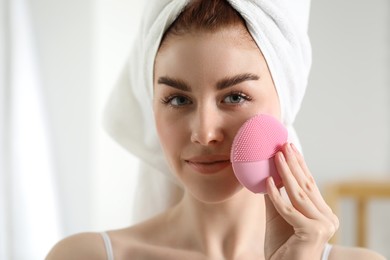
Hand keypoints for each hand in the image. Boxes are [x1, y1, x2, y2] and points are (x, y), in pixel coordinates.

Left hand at [264, 143, 338, 259]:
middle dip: (294, 163)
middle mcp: (328, 218)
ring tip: (276, 156)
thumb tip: (267, 174)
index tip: (290, 148)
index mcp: (322, 213)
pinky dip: (276, 196)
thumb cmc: (282, 245)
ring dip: (286, 173)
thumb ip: (275, 197)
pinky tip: (267, 182)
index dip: (300, 165)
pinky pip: (289, 209)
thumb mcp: (277, 216)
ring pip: (299, 194)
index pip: (310, 184)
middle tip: (284, 145)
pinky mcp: (313, 232)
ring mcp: (323, 225)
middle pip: (307, 185)